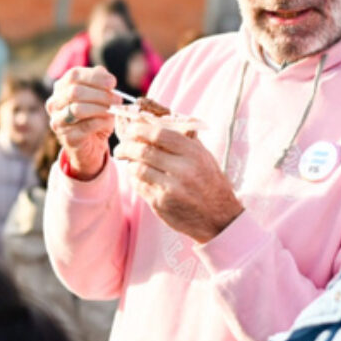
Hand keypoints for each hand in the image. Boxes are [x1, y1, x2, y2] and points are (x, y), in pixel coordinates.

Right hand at [47, 67, 118, 179]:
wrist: (92, 145)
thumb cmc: (95, 116)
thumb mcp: (99, 97)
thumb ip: (101, 83)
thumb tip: (106, 76)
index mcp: (61, 88)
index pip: (73, 75)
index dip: (94, 77)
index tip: (112, 83)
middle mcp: (54, 103)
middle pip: (74, 92)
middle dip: (100, 94)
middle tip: (117, 99)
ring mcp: (58, 121)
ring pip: (77, 109)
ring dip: (100, 108)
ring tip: (113, 110)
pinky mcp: (67, 138)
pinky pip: (85, 126)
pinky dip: (100, 122)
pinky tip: (108, 122)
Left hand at [114, 119, 243, 242]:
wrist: (220, 218)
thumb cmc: (211, 182)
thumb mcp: (204, 156)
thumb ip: (183, 139)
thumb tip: (155, 122)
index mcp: (193, 153)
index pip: (158, 134)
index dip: (139, 129)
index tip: (131, 129)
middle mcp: (182, 169)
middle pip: (143, 151)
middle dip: (126, 147)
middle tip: (121, 148)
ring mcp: (170, 188)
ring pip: (137, 169)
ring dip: (130, 164)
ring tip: (130, 162)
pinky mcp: (161, 203)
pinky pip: (139, 186)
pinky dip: (135, 179)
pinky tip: (139, 177)